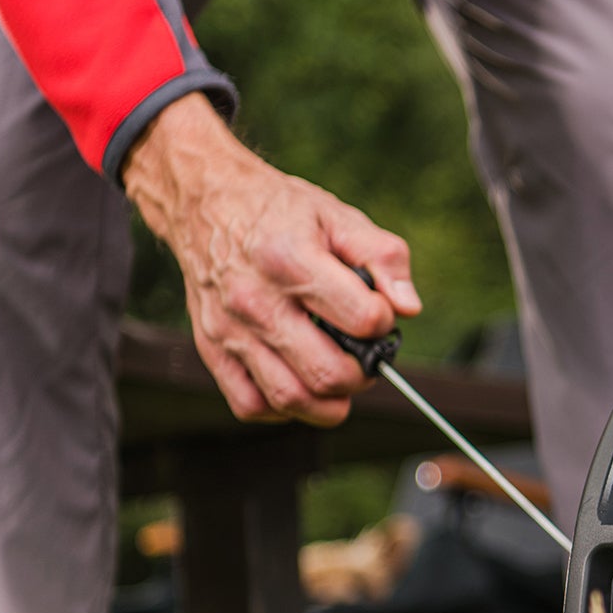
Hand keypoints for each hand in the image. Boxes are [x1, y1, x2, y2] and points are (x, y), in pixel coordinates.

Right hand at [122, 93, 421, 425]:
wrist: (204, 203)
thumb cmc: (277, 212)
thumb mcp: (337, 215)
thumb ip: (383, 257)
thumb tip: (408, 308)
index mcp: (290, 259)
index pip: (362, 320)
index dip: (384, 323)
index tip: (379, 314)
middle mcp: (254, 299)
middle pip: (327, 373)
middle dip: (363, 374)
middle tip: (365, 356)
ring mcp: (229, 330)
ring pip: (290, 398)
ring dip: (329, 403)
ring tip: (340, 376)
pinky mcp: (211, 349)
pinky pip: (252, 405)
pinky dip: (285, 408)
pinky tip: (300, 382)